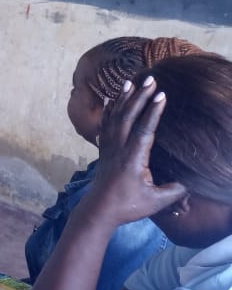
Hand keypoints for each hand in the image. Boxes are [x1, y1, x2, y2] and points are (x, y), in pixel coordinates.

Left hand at [81, 76, 186, 227]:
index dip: (152, 112)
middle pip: (128, 117)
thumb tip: (191, 182)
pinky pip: (105, 124)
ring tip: (130, 81)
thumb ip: (174, 190)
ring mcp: (109, 147)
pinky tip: (112, 98)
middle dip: (139, 96)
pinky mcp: (104, 149)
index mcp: (132, 158)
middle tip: (150, 79)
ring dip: (124, 98)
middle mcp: (118, 148)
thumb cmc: (129, 206)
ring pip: (115, 117)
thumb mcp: (156, 201)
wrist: (99, 210)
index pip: (144, 130)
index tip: (161, 95)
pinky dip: (109, 110)